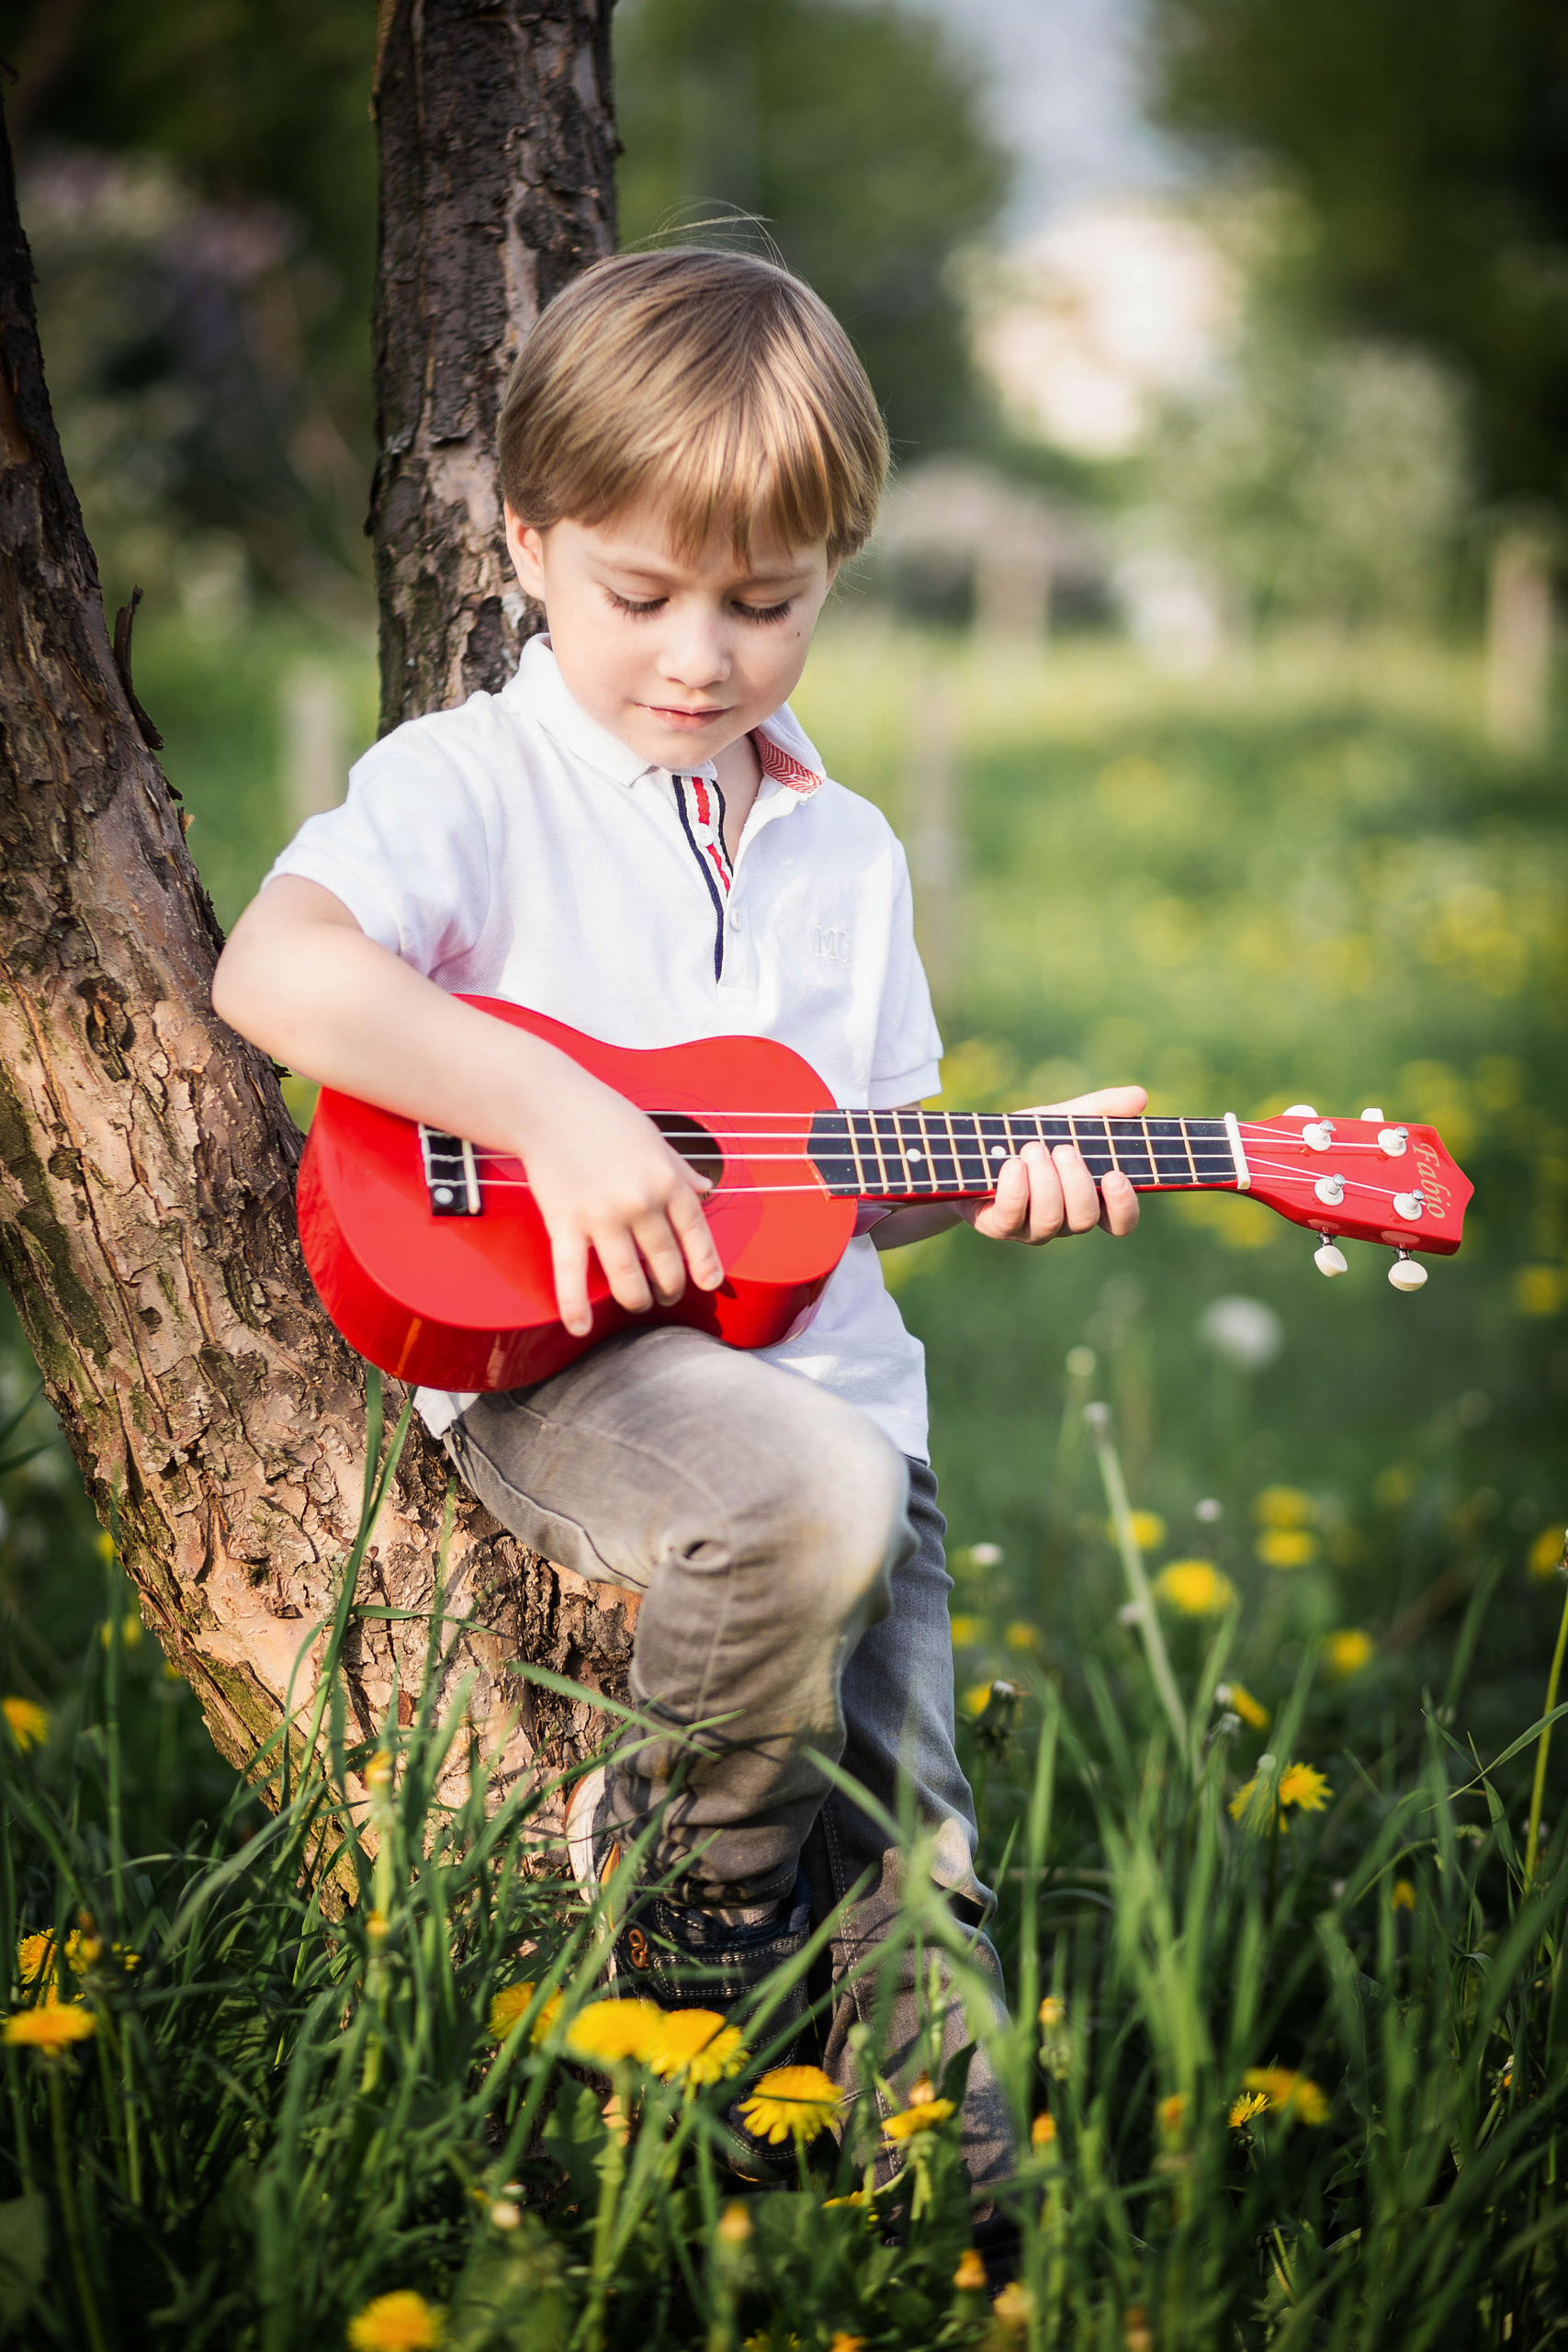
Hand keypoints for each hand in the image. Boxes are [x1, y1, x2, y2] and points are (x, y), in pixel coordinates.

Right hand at [511, 1061, 722, 1335]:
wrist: (548, 1104)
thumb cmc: (601, 1115)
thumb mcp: (654, 1138)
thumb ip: (681, 1169)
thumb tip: (707, 1189)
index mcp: (667, 1180)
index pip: (696, 1234)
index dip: (705, 1264)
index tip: (709, 1283)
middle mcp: (641, 1203)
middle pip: (664, 1262)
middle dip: (669, 1286)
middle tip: (666, 1294)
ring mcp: (603, 1217)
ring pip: (627, 1278)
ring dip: (636, 1299)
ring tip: (637, 1303)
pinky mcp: (566, 1223)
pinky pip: (572, 1274)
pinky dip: (576, 1305)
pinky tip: (580, 1326)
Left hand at [960, 1086, 1146, 1246]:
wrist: (972, 1148)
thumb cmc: (1025, 1137)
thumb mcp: (1063, 1119)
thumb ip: (1101, 1110)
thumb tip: (1141, 1097)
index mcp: (1087, 1199)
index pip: (1119, 1221)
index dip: (1123, 1206)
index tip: (1115, 1176)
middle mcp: (1063, 1221)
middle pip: (1084, 1220)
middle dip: (1076, 1182)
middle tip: (1064, 1149)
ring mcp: (1031, 1229)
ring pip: (1051, 1220)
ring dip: (1045, 1182)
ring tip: (1033, 1149)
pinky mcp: (999, 1227)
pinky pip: (1012, 1219)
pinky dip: (1016, 1190)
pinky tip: (1013, 1165)